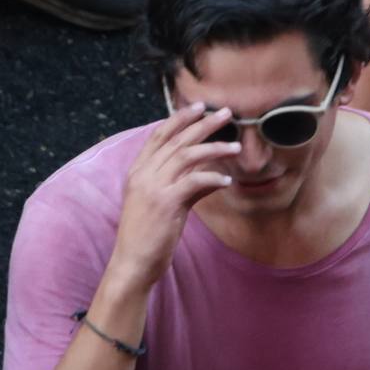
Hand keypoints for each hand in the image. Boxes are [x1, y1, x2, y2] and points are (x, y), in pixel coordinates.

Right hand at [107, 102, 240, 293]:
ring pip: (186, 156)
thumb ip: (186, 185)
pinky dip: (212, 177)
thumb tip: (214, 175)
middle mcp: (143, 175)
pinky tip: (227, 180)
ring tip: (236, 146)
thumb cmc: (150, 234)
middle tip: (225, 112)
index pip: (158, 136)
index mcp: (138, 172)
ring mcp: (152, 188)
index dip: (179, 119)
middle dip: (202, 124)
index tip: (199, 106)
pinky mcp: (165, 203)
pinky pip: (193, 182)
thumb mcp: (165, 203)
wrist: (132, 262)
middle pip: (176, 141)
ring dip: (214, 148)